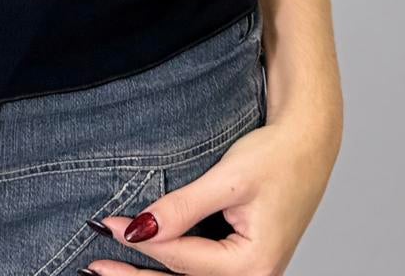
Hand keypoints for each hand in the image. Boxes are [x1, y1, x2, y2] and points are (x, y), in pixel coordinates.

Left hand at [82, 116, 338, 275]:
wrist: (311, 142)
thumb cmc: (278, 155)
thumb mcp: (228, 178)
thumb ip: (184, 207)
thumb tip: (138, 230)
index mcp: (253, 265)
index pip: (182, 259)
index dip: (138, 242)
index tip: (104, 225)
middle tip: (93, 265)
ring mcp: (251, 275)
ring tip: (108, 271)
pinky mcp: (245, 264)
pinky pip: (201, 275)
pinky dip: (172, 270)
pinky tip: (146, 263)